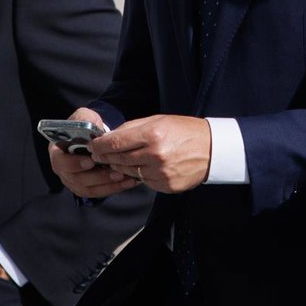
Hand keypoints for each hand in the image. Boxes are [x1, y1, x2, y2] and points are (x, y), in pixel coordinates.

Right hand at [49, 107, 139, 198]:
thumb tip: (91, 129)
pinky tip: (128, 182)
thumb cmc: (86, 125)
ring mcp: (74, 181)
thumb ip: (85, 120)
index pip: (60, 162)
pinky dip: (114, 188)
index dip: (74, 164)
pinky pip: (99, 192)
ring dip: (108, 185)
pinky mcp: (87, 188)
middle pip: (76, 180)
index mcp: (57, 152)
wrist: (93, 135)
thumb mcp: (84, 117)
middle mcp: (63, 170)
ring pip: (89, 189)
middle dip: (97, 177)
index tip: (90, 161)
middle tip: (115, 172)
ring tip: (124, 177)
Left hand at [89, 114, 210, 193]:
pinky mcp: (166, 186)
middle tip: (100, 155)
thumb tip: (108, 137)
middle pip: (118, 160)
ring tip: (122, 160)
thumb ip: (132, 128)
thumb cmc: (184, 130)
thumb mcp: (158, 120)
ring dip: (121, 167)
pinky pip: (144, 181)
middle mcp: (155, 155)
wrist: (212, 149)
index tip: (93, 146)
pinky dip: (140, 175)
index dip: (99, 146)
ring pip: (128, 173)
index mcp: (152, 134)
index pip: (114, 143)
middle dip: (106, 157)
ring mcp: (161, 173)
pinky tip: (145, 167)